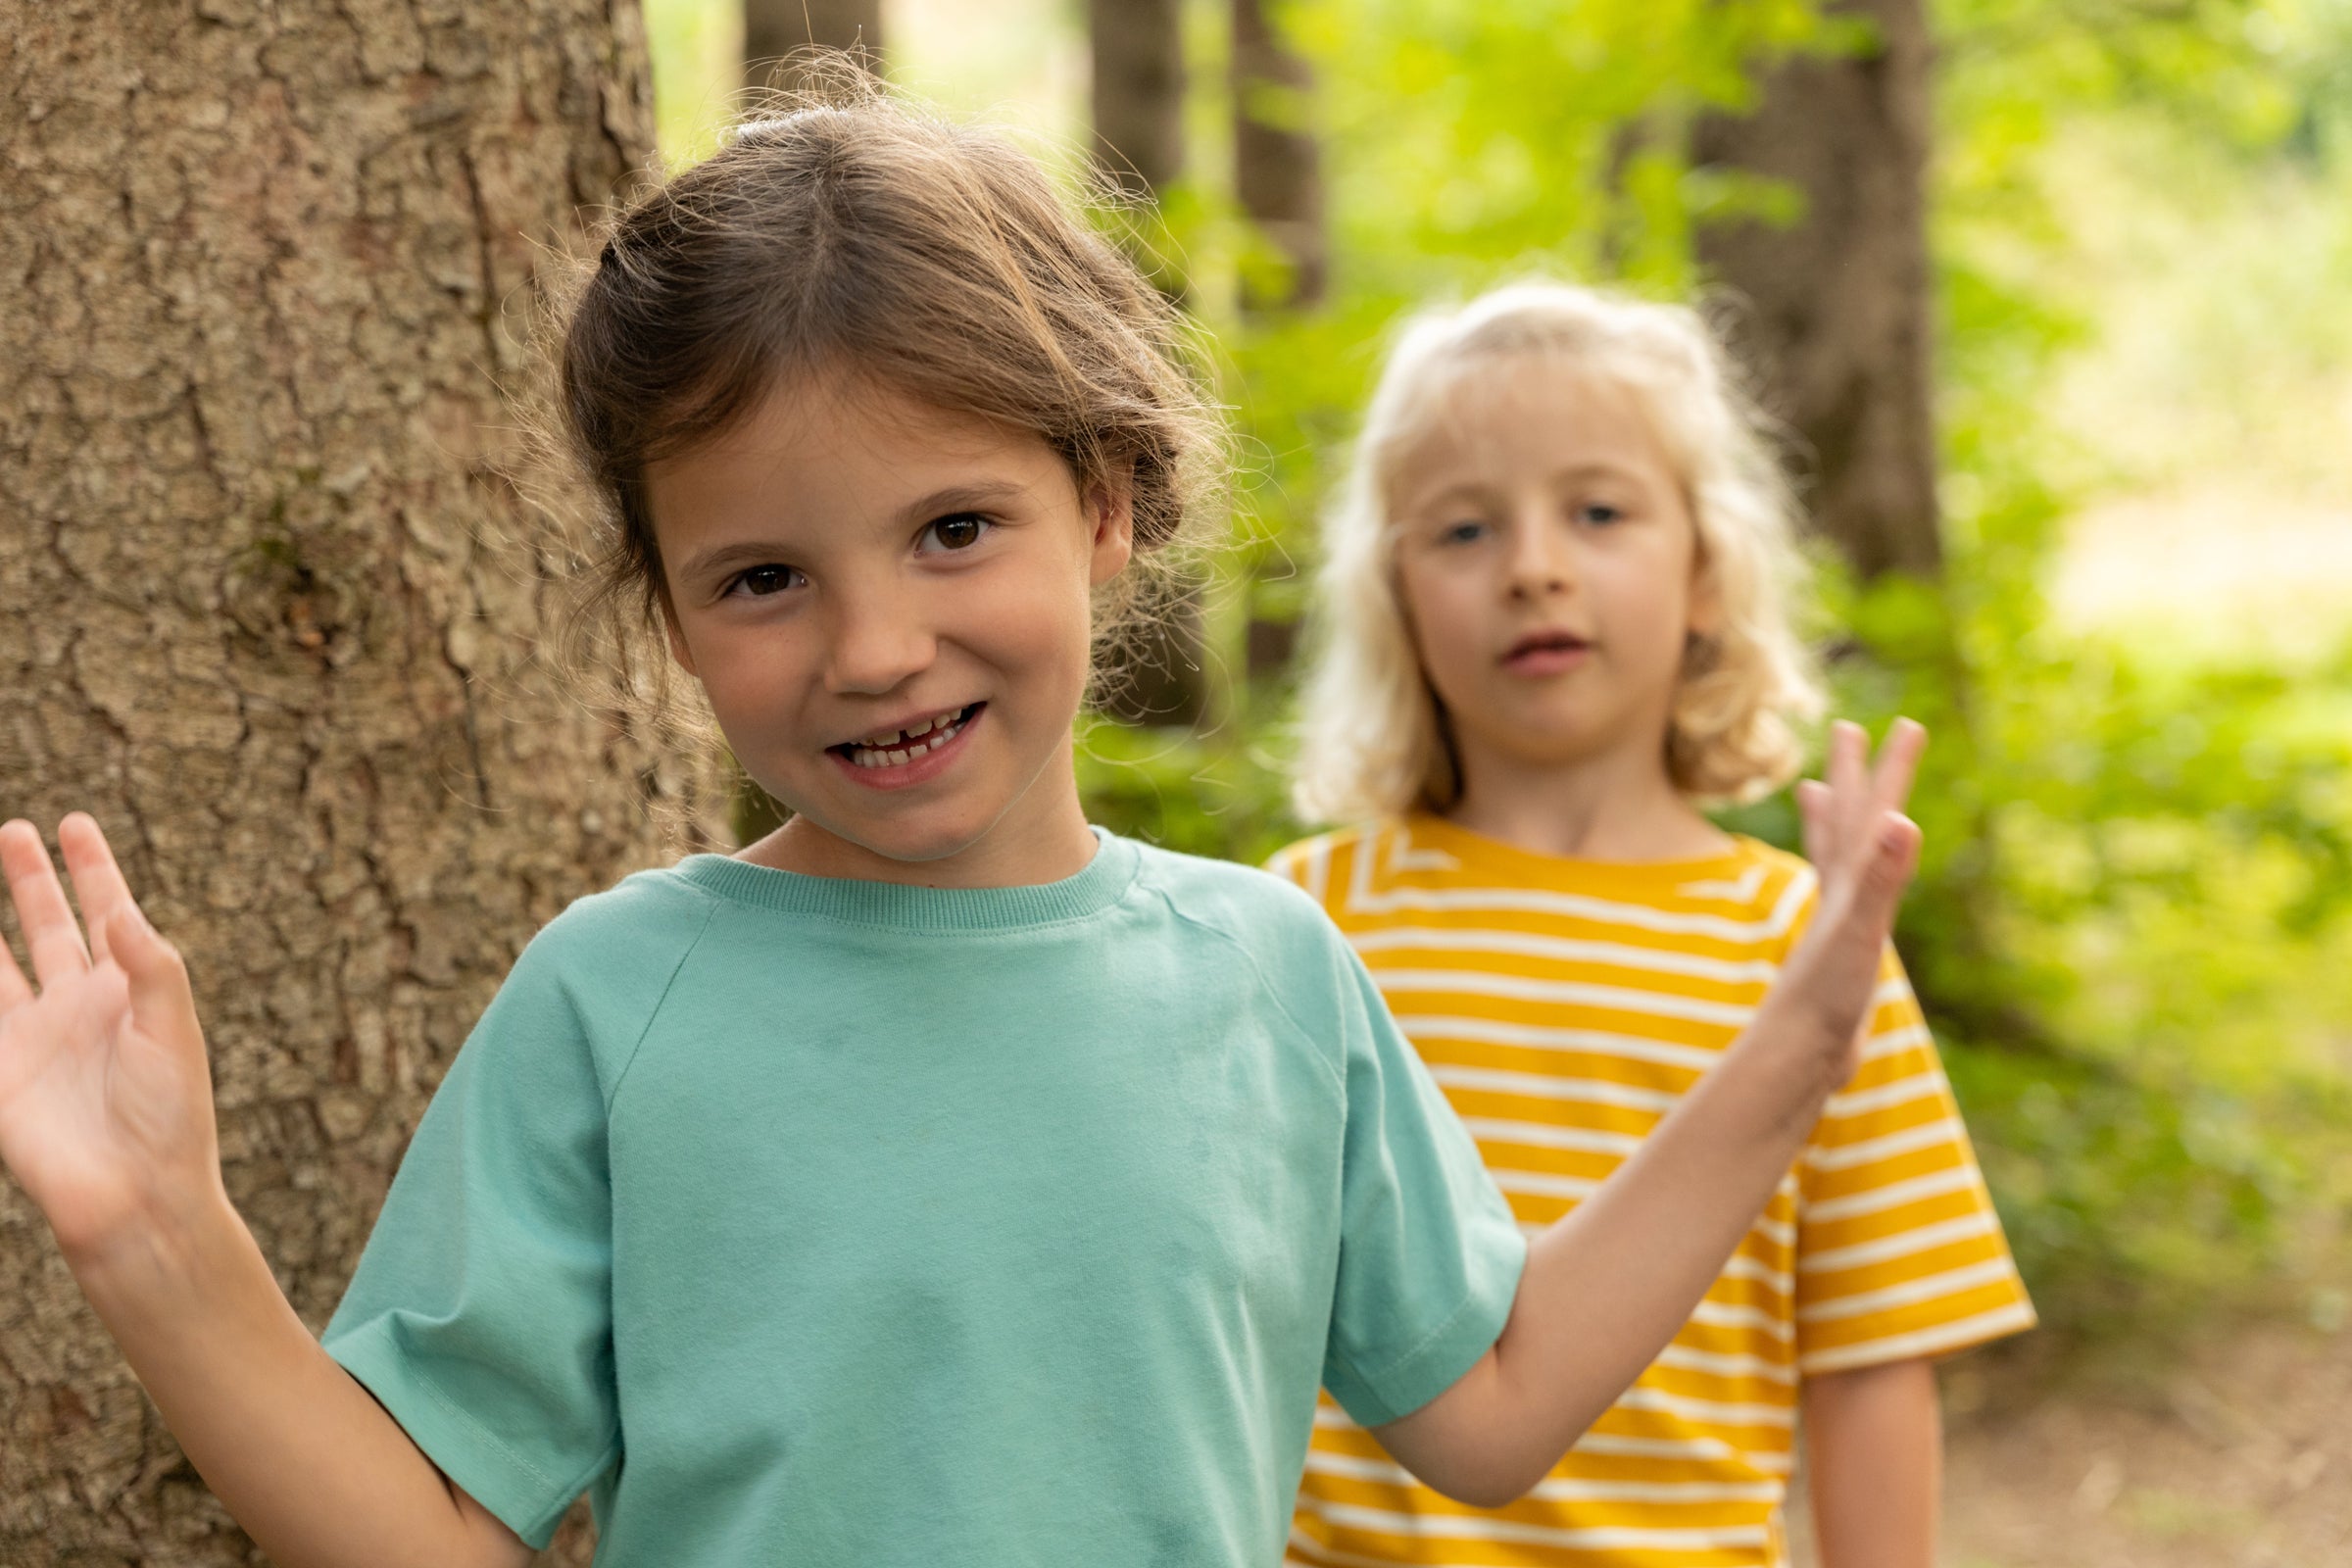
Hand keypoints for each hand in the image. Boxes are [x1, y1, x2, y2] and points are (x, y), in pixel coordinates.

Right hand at [0, 815, 222, 1263]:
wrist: (135, 1193)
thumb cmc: (172, 1117)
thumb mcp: (176, 1032)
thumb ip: (154, 967)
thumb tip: (126, 910)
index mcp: (131, 991)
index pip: (110, 914)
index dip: (93, 870)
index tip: (76, 823)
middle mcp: (81, 1006)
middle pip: (50, 927)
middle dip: (33, 880)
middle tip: (16, 831)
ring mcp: (35, 1035)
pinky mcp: (0, 1068)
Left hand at [1785, 718, 1926, 1083]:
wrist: (1794, 1058)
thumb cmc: (1823, 999)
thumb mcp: (1859, 931)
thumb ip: (1880, 878)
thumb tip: (1902, 820)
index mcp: (1848, 885)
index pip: (1873, 815)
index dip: (1890, 771)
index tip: (1904, 724)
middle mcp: (1838, 897)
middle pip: (1847, 822)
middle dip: (1855, 775)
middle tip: (1850, 727)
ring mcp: (1835, 925)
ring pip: (1834, 858)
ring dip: (1833, 820)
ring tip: (1817, 788)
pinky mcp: (1838, 956)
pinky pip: (1841, 903)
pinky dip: (1842, 883)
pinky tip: (1841, 887)